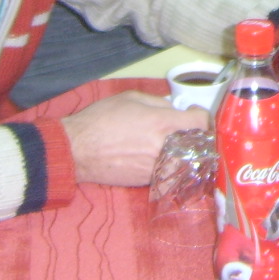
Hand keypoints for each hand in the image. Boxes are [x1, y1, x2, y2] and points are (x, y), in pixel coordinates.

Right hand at [61, 90, 207, 185]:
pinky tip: (156, 158)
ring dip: (183, 154)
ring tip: (171, 146)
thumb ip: (157, 102)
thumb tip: (172, 109)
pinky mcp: (147, 181)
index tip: (193, 114)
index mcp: (162, 123)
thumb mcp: (131, 98)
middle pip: (197, 146)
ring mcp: (157, 167)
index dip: (200, 116)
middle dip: (194, 137)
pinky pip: (168, 174)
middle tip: (183, 131)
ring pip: (185, 163)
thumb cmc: (101, 119)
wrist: (78, 149)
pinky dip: (168, 166)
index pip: (200, 122)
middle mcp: (164, 147)